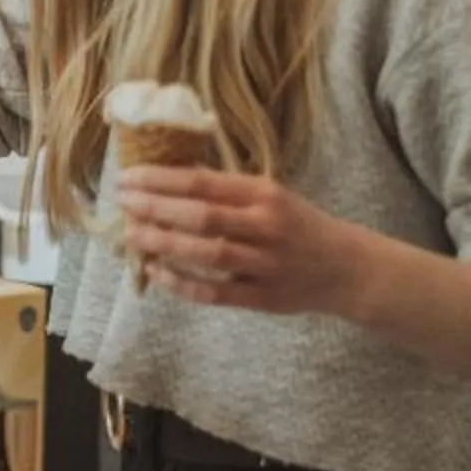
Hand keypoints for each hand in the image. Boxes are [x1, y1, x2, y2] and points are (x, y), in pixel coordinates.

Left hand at [115, 167, 371, 315]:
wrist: (347, 268)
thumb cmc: (297, 224)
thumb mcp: (269, 195)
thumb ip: (225, 188)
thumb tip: (169, 173)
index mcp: (265, 194)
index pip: (203, 183)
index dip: (160, 180)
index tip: (127, 178)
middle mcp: (267, 227)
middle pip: (202, 217)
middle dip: (156, 209)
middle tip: (123, 204)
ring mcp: (266, 265)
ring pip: (208, 255)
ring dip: (164, 245)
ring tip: (132, 235)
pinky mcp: (265, 298)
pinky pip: (215, 293)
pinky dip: (182, 284)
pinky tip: (157, 272)